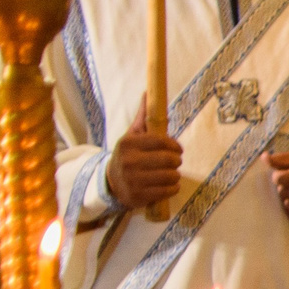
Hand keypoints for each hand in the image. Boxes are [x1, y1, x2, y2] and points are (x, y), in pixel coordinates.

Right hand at [103, 96, 183, 210]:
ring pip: (171, 175)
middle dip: (176, 160)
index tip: (177, 149)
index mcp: (128, 144)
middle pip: (169, 160)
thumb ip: (144, 117)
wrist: (111, 182)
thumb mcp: (132, 135)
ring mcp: (133, 180)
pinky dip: (172, 187)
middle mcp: (129, 162)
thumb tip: (148, 92)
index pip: (162, 142)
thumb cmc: (128, 155)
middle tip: (174, 162)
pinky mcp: (139, 196)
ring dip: (175, 174)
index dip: (175, 145)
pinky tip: (166, 184)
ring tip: (169, 173)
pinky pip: (168, 190)